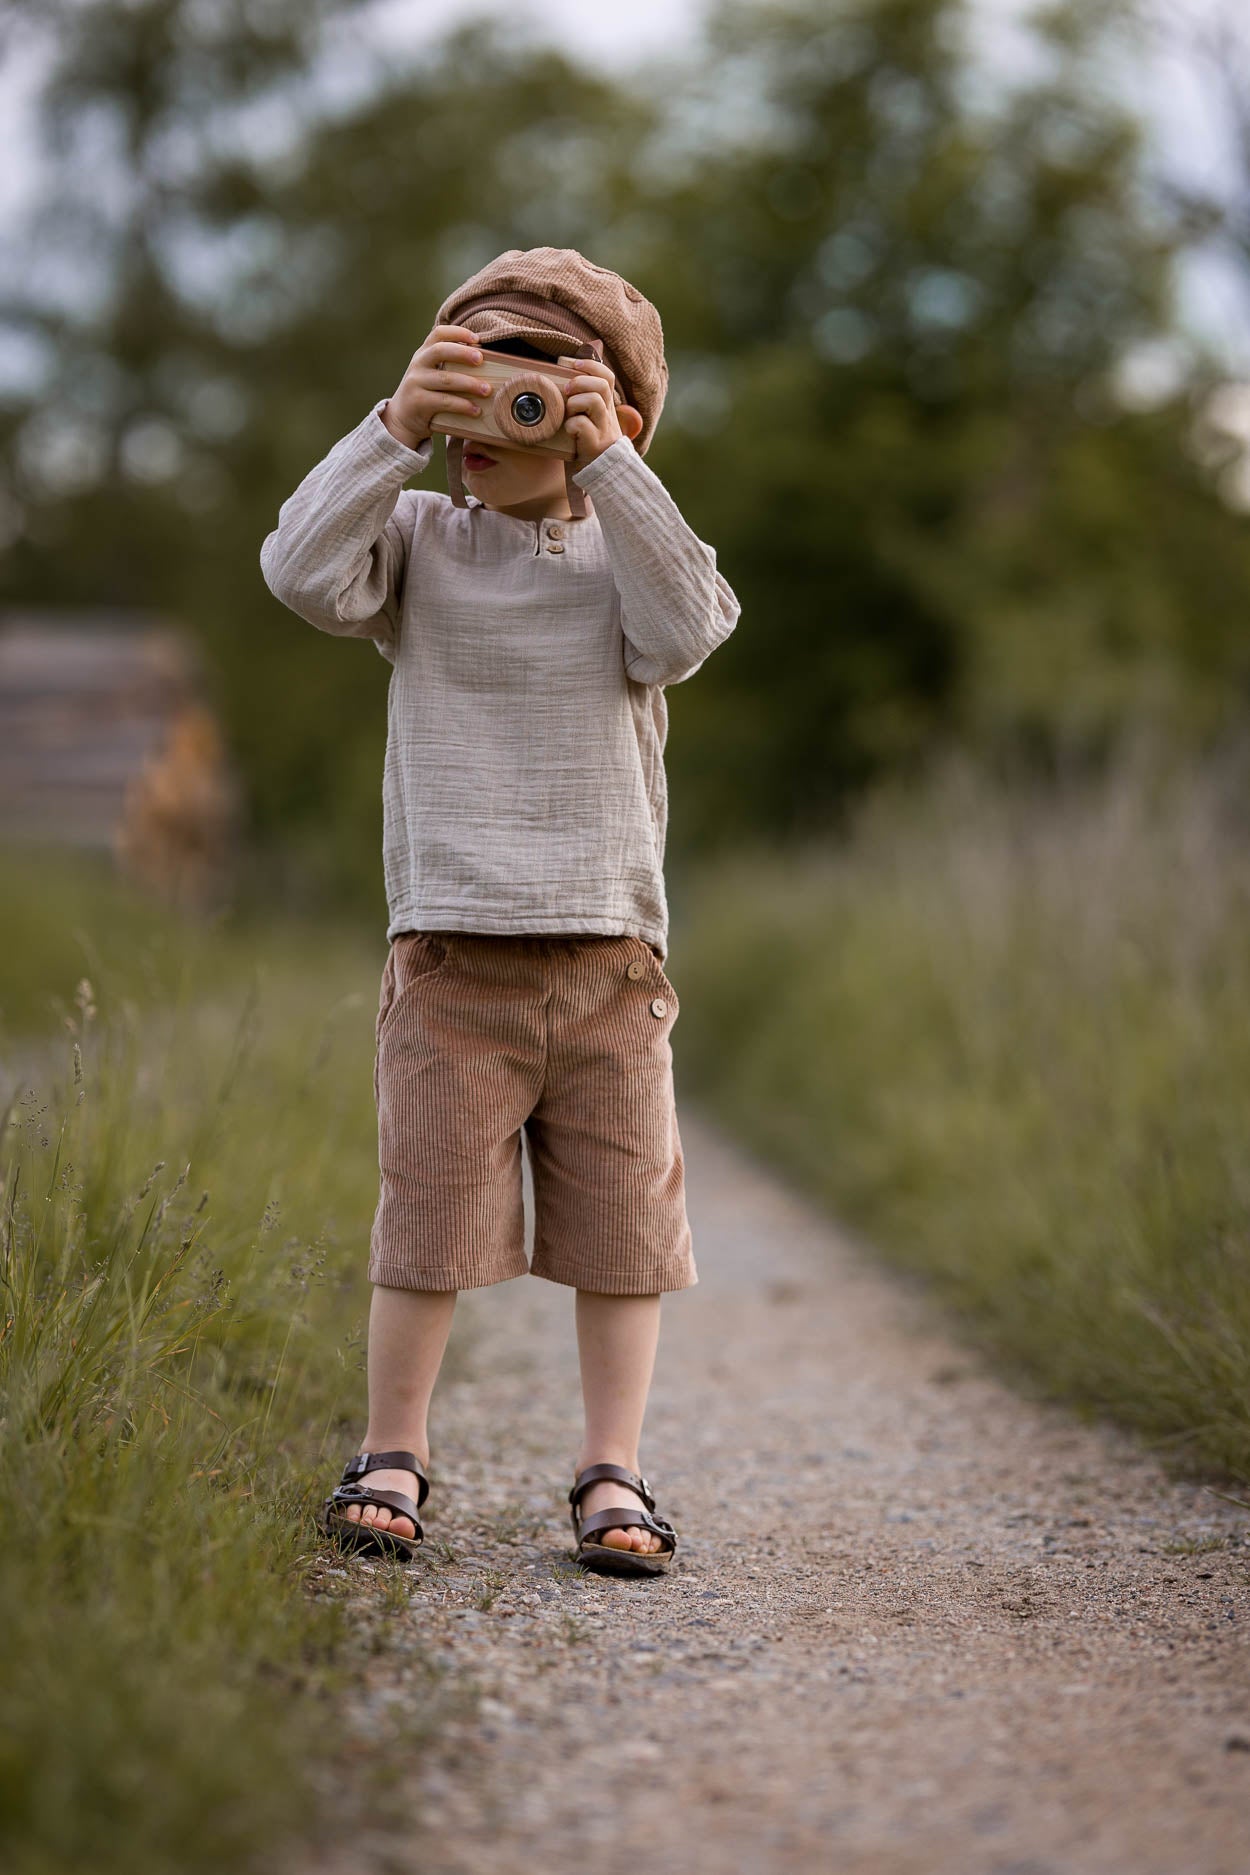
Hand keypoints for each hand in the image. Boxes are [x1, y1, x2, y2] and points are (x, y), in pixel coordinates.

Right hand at [381, 325, 495, 448]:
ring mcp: (416, 383)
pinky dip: (462, 405)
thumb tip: (484, 359)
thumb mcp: (431, 374)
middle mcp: (418, 364)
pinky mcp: (418, 402)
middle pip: (440, 350)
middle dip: (462, 353)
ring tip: (487, 390)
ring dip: (469, 383)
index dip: (458, 332)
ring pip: (445, 379)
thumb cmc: (426, 393)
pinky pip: (444, 401)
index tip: (477, 339)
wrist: (401, 419)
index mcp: (423, 353)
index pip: (438, 334)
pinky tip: (476, 410)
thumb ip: (449, 364)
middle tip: (481, 359)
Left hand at [558, 356, 629, 462]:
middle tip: (567, 390)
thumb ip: (584, 402)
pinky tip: (569, 432)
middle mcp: (608, 415)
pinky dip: (571, 425)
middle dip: (580, 382)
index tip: (573, 363)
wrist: (602, 475)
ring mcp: (604, 429)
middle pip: (602, 385)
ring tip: (569, 413)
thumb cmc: (588, 444)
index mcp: (607, 406)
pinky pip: (581, 425)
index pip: (607, 377)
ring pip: (593, 401)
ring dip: (575, 403)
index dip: (591, 366)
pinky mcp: (595, 444)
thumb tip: (564, 377)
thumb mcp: (590, 421)